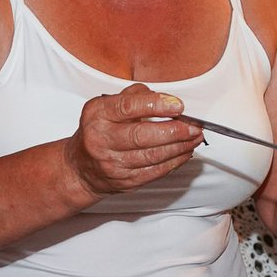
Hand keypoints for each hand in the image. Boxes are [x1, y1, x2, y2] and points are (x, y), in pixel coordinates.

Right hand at [63, 83, 203, 197]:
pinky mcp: (125, 181)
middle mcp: (101, 139)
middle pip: (142, 135)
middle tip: (194, 126)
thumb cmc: (100, 130)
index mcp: (97, 114)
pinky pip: (155, 172)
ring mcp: (112, 163)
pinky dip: (175, 161)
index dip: (156, 105)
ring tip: (195, 137)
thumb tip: (167, 98)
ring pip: (152, 156)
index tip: (178, 105)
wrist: (81, 167)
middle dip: (174, 131)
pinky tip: (185, 152)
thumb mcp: (108, 105)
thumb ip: (136, 96)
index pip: (128, 107)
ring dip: (180, 146)